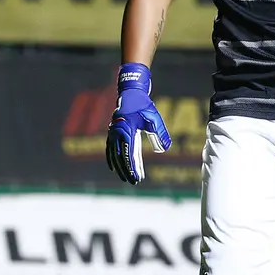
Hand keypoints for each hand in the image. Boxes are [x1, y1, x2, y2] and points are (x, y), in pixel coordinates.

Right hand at [106, 63, 170, 184]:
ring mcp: (113, 133)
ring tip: (126, 178)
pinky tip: (114, 167)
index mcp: (127, 131)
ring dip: (119, 167)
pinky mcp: (112, 132)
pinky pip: (110, 149)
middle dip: (126, 171)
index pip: (129, 154)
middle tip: (133, 182)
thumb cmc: (143, 105)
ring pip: (114, 155)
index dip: (132, 168)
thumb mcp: (154, 118)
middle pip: (120, 157)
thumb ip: (159, 133)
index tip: (137, 178)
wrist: (130, 93)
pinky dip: (111, 159)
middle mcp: (117, 133)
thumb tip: (164, 149)